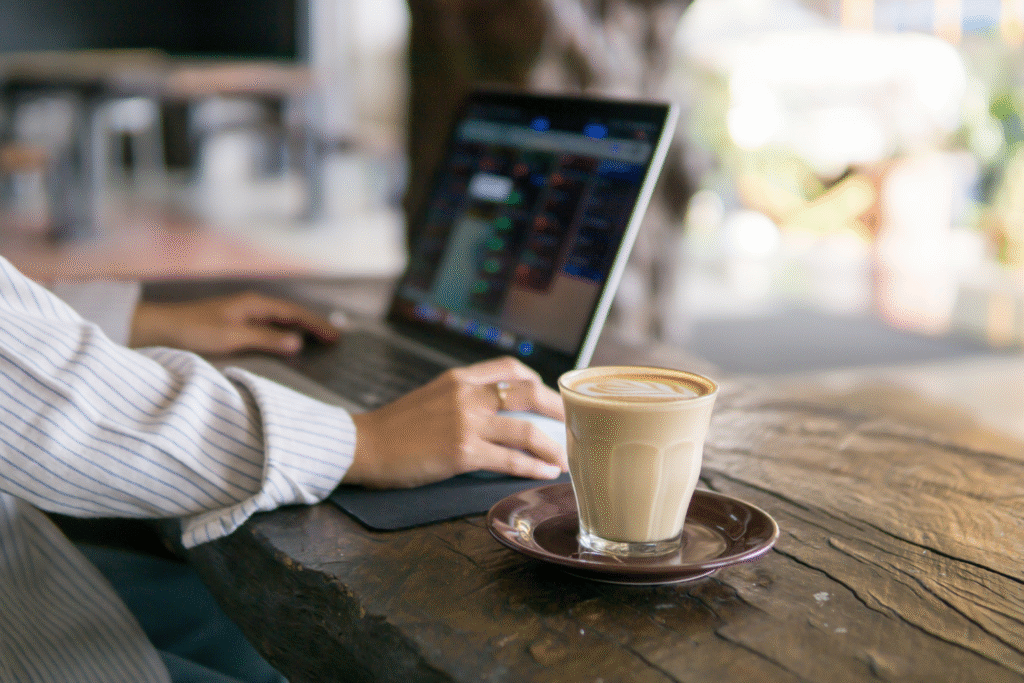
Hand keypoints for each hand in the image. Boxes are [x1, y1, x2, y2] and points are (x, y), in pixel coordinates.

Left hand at [129, 291, 339, 354]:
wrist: (160, 326)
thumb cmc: (194, 330)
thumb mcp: (232, 336)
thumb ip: (266, 338)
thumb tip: (298, 342)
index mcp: (255, 304)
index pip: (295, 313)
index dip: (317, 325)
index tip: (336, 337)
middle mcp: (252, 304)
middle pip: (292, 313)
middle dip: (315, 324)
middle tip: (336, 338)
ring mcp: (244, 312)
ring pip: (282, 318)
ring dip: (302, 327)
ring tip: (320, 338)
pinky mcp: (236, 321)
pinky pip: (271, 324)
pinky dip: (286, 330)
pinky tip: (289, 339)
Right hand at [345, 356, 566, 487]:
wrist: (365, 445)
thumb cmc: (395, 427)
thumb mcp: (431, 395)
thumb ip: (462, 396)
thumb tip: (494, 408)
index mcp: (459, 378)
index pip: (509, 367)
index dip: (536, 379)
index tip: (548, 394)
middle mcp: (466, 395)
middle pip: (527, 392)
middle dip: (556, 408)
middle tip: (571, 423)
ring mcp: (466, 423)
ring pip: (525, 429)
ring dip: (551, 445)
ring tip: (564, 456)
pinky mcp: (462, 452)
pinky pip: (509, 460)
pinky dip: (532, 466)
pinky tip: (544, 472)